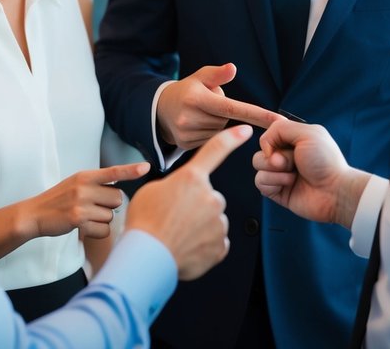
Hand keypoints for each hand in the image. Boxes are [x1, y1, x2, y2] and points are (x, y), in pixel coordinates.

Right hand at [26, 162, 150, 239]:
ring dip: (101, 220)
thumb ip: (96, 184)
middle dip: (110, 206)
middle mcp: (84, 187)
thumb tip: (119, 195)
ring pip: (111, 216)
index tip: (146, 167)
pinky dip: (96, 232)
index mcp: (85, 176)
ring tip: (84, 216)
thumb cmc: (59, 200)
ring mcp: (81, 203)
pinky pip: (103, 229)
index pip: (113, 171)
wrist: (35, 214)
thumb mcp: (76, 184)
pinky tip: (83, 227)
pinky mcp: (78, 220)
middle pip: (118, 198)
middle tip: (93, 207)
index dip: (131, 170)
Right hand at [126, 125, 249, 279]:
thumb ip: (174, 186)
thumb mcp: (152, 191)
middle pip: (211, 196)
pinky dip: (204, 244)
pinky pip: (216, 241)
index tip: (245, 131)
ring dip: (200, 226)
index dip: (232, 138)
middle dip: (198, 206)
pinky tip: (187, 247)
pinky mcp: (220, 245)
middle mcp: (210, 197)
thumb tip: (181, 194)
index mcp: (191, 178)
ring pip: (213, 220)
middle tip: (175, 218)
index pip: (216, 150)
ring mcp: (217, 222)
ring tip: (177, 235)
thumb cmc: (144, 223)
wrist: (146, 258)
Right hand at [157, 63, 280, 149]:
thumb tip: (233, 68)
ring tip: (199, 114)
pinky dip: (208, 133)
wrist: (159, 108)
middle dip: (223, 112)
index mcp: (197, 98)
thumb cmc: (187, 90)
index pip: (233, 108)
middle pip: (226, 120)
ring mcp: (186, 133)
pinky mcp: (184, 145)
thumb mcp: (200, 77)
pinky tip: (196, 125)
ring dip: (215, 123)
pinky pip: (210, 141)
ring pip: (219, 132)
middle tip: (207, 104)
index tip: (279, 121)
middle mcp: (190, 117)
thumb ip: (218, 74)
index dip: (258, 115)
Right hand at [254, 120, 369, 228]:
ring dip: (274, 168)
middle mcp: (285, 154)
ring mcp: (280, 172)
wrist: (334, 191)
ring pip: (257, 164)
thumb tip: (264, 145)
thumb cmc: (325, 161)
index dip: (265, 132)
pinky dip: (273, 181)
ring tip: (293, 174)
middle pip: (261, 148)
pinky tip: (289, 184)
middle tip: (291, 162)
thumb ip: (279, 129)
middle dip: (273, 154)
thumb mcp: (306, 133)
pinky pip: (260, 181)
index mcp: (293, 138)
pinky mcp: (277, 190)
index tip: (272, 136)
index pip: (270, 130)